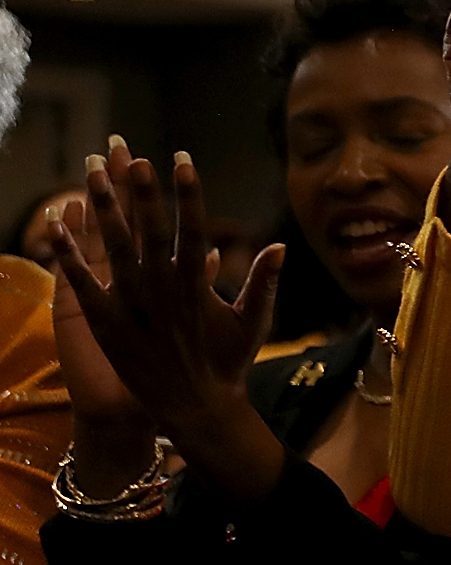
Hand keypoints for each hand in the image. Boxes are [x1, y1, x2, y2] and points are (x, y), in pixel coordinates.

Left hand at [47, 141, 286, 497]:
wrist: (195, 409)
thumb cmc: (227, 363)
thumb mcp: (253, 322)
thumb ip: (263, 282)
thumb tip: (280, 246)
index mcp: (197, 286)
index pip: (192, 227)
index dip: (187, 192)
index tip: (181, 158)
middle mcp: (162, 291)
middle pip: (149, 231)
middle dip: (141, 192)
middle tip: (131, 155)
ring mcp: (131, 306)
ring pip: (113, 248)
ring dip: (102, 210)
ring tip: (92, 173)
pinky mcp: (105, 323)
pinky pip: (82, 282)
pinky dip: (67, 253)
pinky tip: (56, 223)